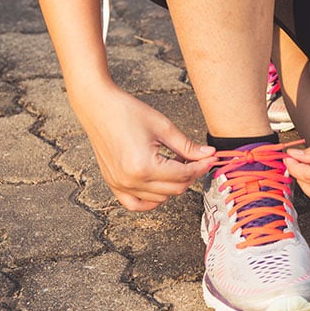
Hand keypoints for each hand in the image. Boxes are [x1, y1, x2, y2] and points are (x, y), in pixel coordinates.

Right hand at [72, 83, 216, 210]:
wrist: (98, 106)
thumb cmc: (128, 112)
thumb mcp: (164, 127)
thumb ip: (188, 146)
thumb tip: (209, 155)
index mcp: (144, 166)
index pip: (184, 175)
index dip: (201, 166)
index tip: (211, 158)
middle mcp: (131, 181)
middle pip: (175, 189)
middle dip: (191, 175)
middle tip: (196, 158)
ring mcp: (120, 185)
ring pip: (160, 198)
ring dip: (173, 184)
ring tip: (175, 163)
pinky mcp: (113, 184)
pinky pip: (136, 204)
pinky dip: (152, 199)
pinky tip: (160, 184)